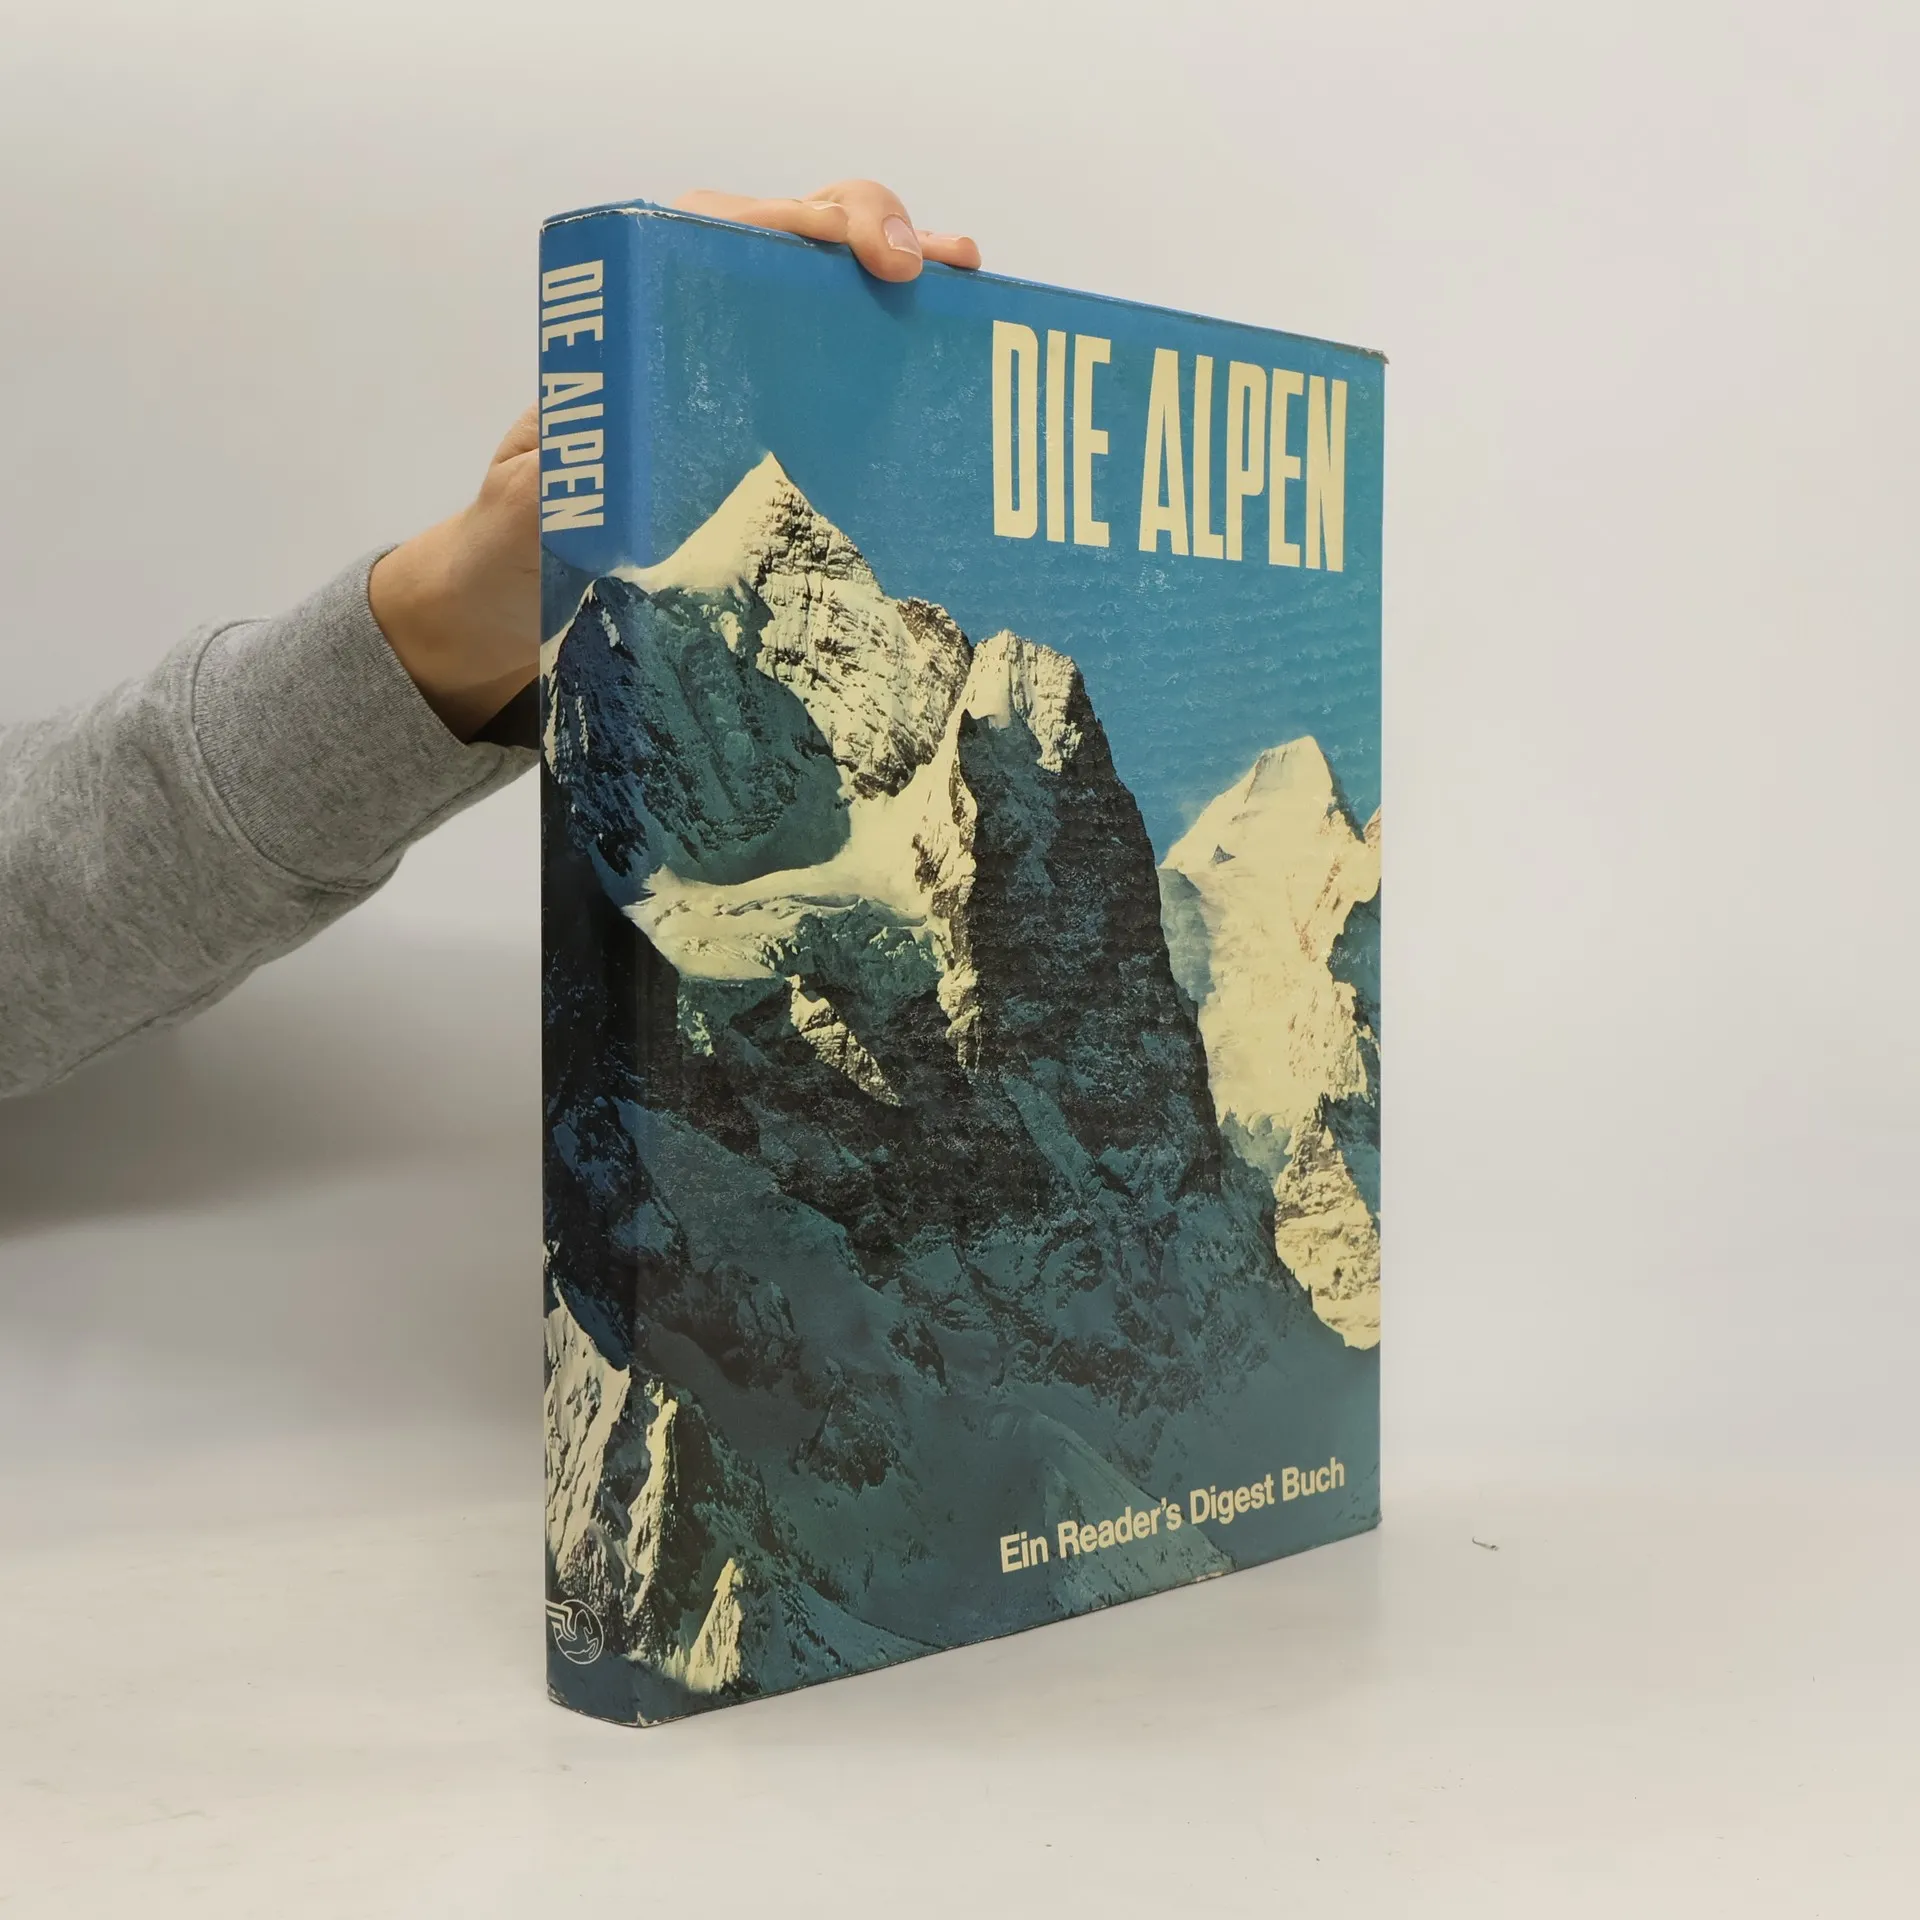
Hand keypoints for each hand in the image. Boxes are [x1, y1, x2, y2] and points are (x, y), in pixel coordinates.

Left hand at [370, 180, 980, 738]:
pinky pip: (853, 375)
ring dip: (914, 288)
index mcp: (641, 309)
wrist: (521, 593)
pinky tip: (960, 377)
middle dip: (876, 235)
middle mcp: (702, 321)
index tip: (859, 256)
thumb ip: (559, 478)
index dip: (807, 224)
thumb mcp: (532, 502)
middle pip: (804, 242)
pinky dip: (909, 362)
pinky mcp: (782, 426)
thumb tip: (596, 472)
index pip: (733, 231)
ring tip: (976, 297)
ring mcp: (749, 371)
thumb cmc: (521, 534)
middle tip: (933, 270)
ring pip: (839, 299)